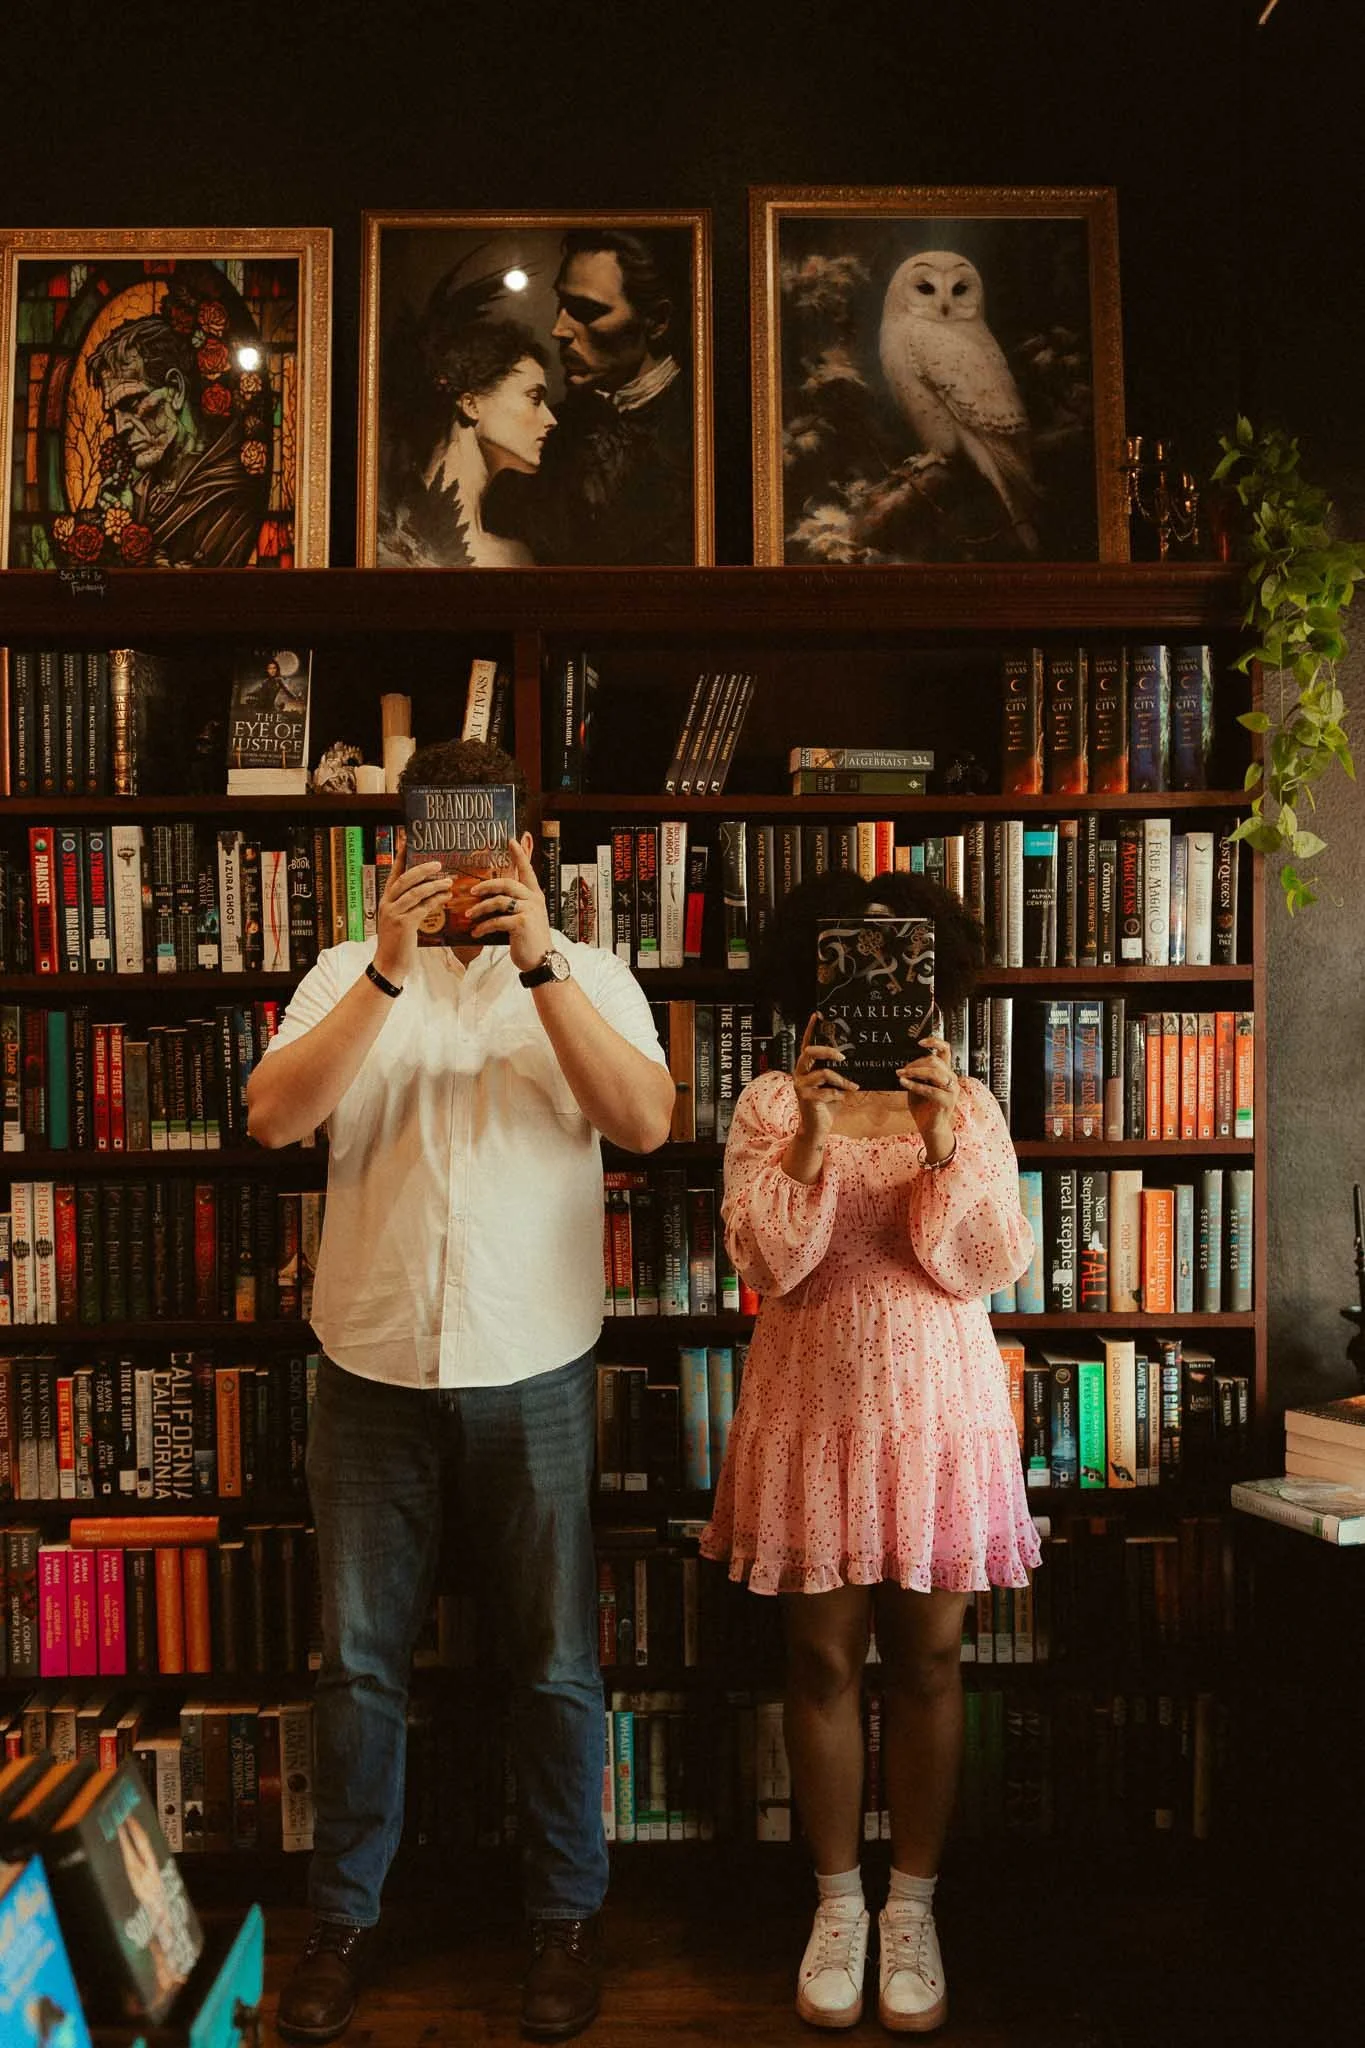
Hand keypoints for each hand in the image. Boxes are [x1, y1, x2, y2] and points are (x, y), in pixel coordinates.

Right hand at [373, 830, 451, 985]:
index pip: (394, 874)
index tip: (407, 841)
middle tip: (438, 864)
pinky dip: (436, 901)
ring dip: (434, 885)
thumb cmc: (398, 943)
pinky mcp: (404, 925)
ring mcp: (394, 914)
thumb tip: (432, 892)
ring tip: (448, 882)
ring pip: (415, 893)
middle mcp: (387, 904)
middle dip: (422, 870)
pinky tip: (446, 898)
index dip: (400, 857)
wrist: (389, 965)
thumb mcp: (401, 920)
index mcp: (385, 900)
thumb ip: (412, 905)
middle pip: (405, 880)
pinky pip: (422, 907)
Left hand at [470, 833, 552, 971]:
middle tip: (471, 892)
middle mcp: (534, 899)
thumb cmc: (530, 940)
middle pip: (506, 883)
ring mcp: (529, 910)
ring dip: (480, 909)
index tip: (511, 840)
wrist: (541, 960)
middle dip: (486, 886)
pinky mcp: (522, 923)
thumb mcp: (525, 918)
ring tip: (469, 916)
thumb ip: (514, 905)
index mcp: (535, 895)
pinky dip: (483, 927)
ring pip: (498, 901)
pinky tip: (476, 933)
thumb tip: (491, 898)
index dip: (519, 855)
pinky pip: (497, 920)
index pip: (526, 870)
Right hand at [792, 1012, 857, 1142]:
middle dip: (828, 1051)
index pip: (806, 1044)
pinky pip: (828, 1091)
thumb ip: (837, 1072)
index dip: (810, 1029)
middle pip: (809, 1052)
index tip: (817, 1015)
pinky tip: (842, 1098)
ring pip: (824, 1073)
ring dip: (842, 1080)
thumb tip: (853, 1060)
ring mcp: (801, 1085)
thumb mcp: (833, 1084)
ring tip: (852, 1086)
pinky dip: (839, 1094)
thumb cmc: (826, 1103)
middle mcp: (800, 1073)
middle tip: (843, 1056)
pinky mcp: (806, 1098)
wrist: (817, 1127)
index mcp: (806, 1067)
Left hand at [897, 1035, 959, 1159]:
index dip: (934, 1042)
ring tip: (901, 1074)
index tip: (920, 1042)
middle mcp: (951, 1079)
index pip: (945, 1050)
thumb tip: (906, 1064)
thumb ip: (917, 1074)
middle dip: (915, 1063)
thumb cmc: (923, 1106)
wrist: (930, 1127)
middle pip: (934, 1061)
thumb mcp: (918, 1085)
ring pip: (933, 1072)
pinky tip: (903, 1082)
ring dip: (914, 1072)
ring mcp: (951, 1090)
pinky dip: (914, 1085)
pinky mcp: (947, 1101)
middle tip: (901, 1069)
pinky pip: (929, 1089)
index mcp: (946, 1072)